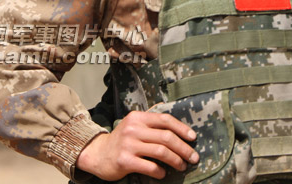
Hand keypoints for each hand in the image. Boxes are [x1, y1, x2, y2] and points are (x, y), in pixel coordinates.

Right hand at [76, 111, 198, 179]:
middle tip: (193, 157)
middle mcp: (133, 129)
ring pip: (161, 151)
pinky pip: (150, 166)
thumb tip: (178, 128)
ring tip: (182, 165)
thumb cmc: (122, 141)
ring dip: (176, 160)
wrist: (97, 154)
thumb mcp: (134, 126)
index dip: (182, 129)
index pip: (165, 120)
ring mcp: (128, 145)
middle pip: (166, 137)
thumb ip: (151, 125)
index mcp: (138, 118)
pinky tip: (163, 174)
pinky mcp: (124, 161)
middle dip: (184, 148)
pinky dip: (160, 171)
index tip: (193, 138)